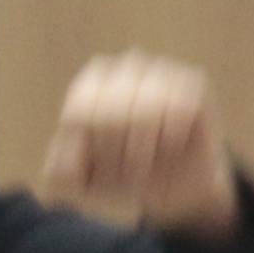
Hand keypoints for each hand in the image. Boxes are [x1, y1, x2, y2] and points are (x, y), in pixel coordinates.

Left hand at [36, 51, 244, 238]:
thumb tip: (62, 158)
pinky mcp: (193, 84)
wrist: (172, 187)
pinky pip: (179, 113)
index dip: (89, 151)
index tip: (98, 170)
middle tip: (125, 176)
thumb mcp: (81, 181)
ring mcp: (161, 70)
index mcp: (91, 81)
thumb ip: (60, 169)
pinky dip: (171, 142)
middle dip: (116, 157)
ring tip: (146, 167)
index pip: (80, 113)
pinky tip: (170, 150)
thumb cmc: (122, 176)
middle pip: (110, 116)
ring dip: (144, 154)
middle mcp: (127, 66)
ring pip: (145, 114)